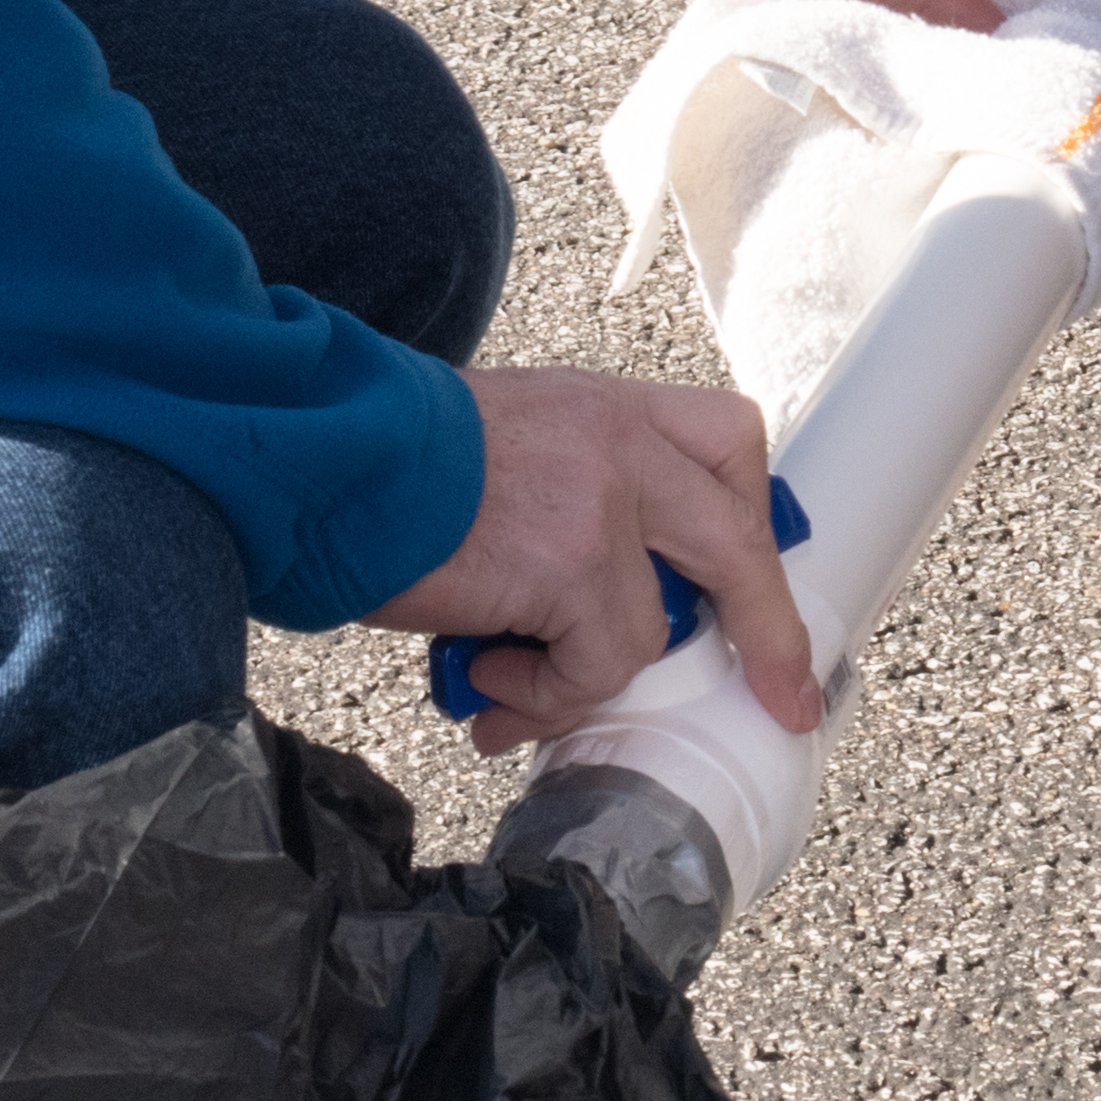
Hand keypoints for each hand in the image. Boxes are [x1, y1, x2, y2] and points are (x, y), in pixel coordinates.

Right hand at [371, 364, 822, 749]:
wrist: (316, 454)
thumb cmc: (379, 463)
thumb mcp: (499, 452)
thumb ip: (567, 503)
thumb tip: (584, 609)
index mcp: (605, 407)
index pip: (724, 441)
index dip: (748, 521)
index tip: (757, 586)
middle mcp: (619, 441)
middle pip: (740, 538)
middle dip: (769, 629)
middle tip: (785, 694)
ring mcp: (603, 500)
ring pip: (650, 630)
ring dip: (581, 682)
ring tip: (503, 687)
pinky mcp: (571, 562)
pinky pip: (595, 666)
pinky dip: (541, 693)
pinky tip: (481, 676)